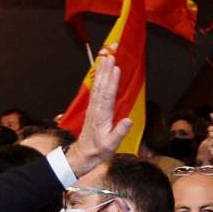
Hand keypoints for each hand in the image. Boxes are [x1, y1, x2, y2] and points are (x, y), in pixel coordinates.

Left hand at [64, 54, 131, 176]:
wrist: (83, 154)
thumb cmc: (98, 150)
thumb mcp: (111, 144)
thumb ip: (120, 132)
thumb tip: (128, 120)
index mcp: (102, 116)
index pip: (107, 96)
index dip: (112, 82)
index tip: (116, 69)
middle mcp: (96, 110)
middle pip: (101, 87)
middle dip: (106, 71)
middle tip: (110, 57)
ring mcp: (94, 108)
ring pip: (98, 87)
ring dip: (102, 73)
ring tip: (106, 59)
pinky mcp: (93, 109)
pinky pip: (97, 92)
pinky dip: (100, 81)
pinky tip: (102, 73)